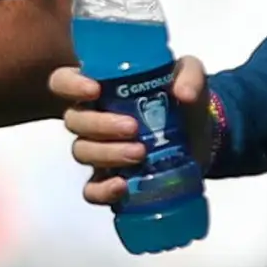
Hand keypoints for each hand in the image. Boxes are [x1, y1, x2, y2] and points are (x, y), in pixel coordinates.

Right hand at [54, 55, 214, 205]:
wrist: (203, 138)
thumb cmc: (183, 101)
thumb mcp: (191, 76)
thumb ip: (189, 75)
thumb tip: (183, 94)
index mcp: (100, 87)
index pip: (64, 81)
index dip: (71, 85)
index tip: (95, 90)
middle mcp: (92, 118)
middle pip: (73, 121)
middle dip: (100, 125)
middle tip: (133, 128)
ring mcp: (98, 151)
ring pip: (81, 153)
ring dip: (107, 154)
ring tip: (139, 154)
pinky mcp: (110, 179)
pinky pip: (92, 190)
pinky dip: (102, 191)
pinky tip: (122, 186)